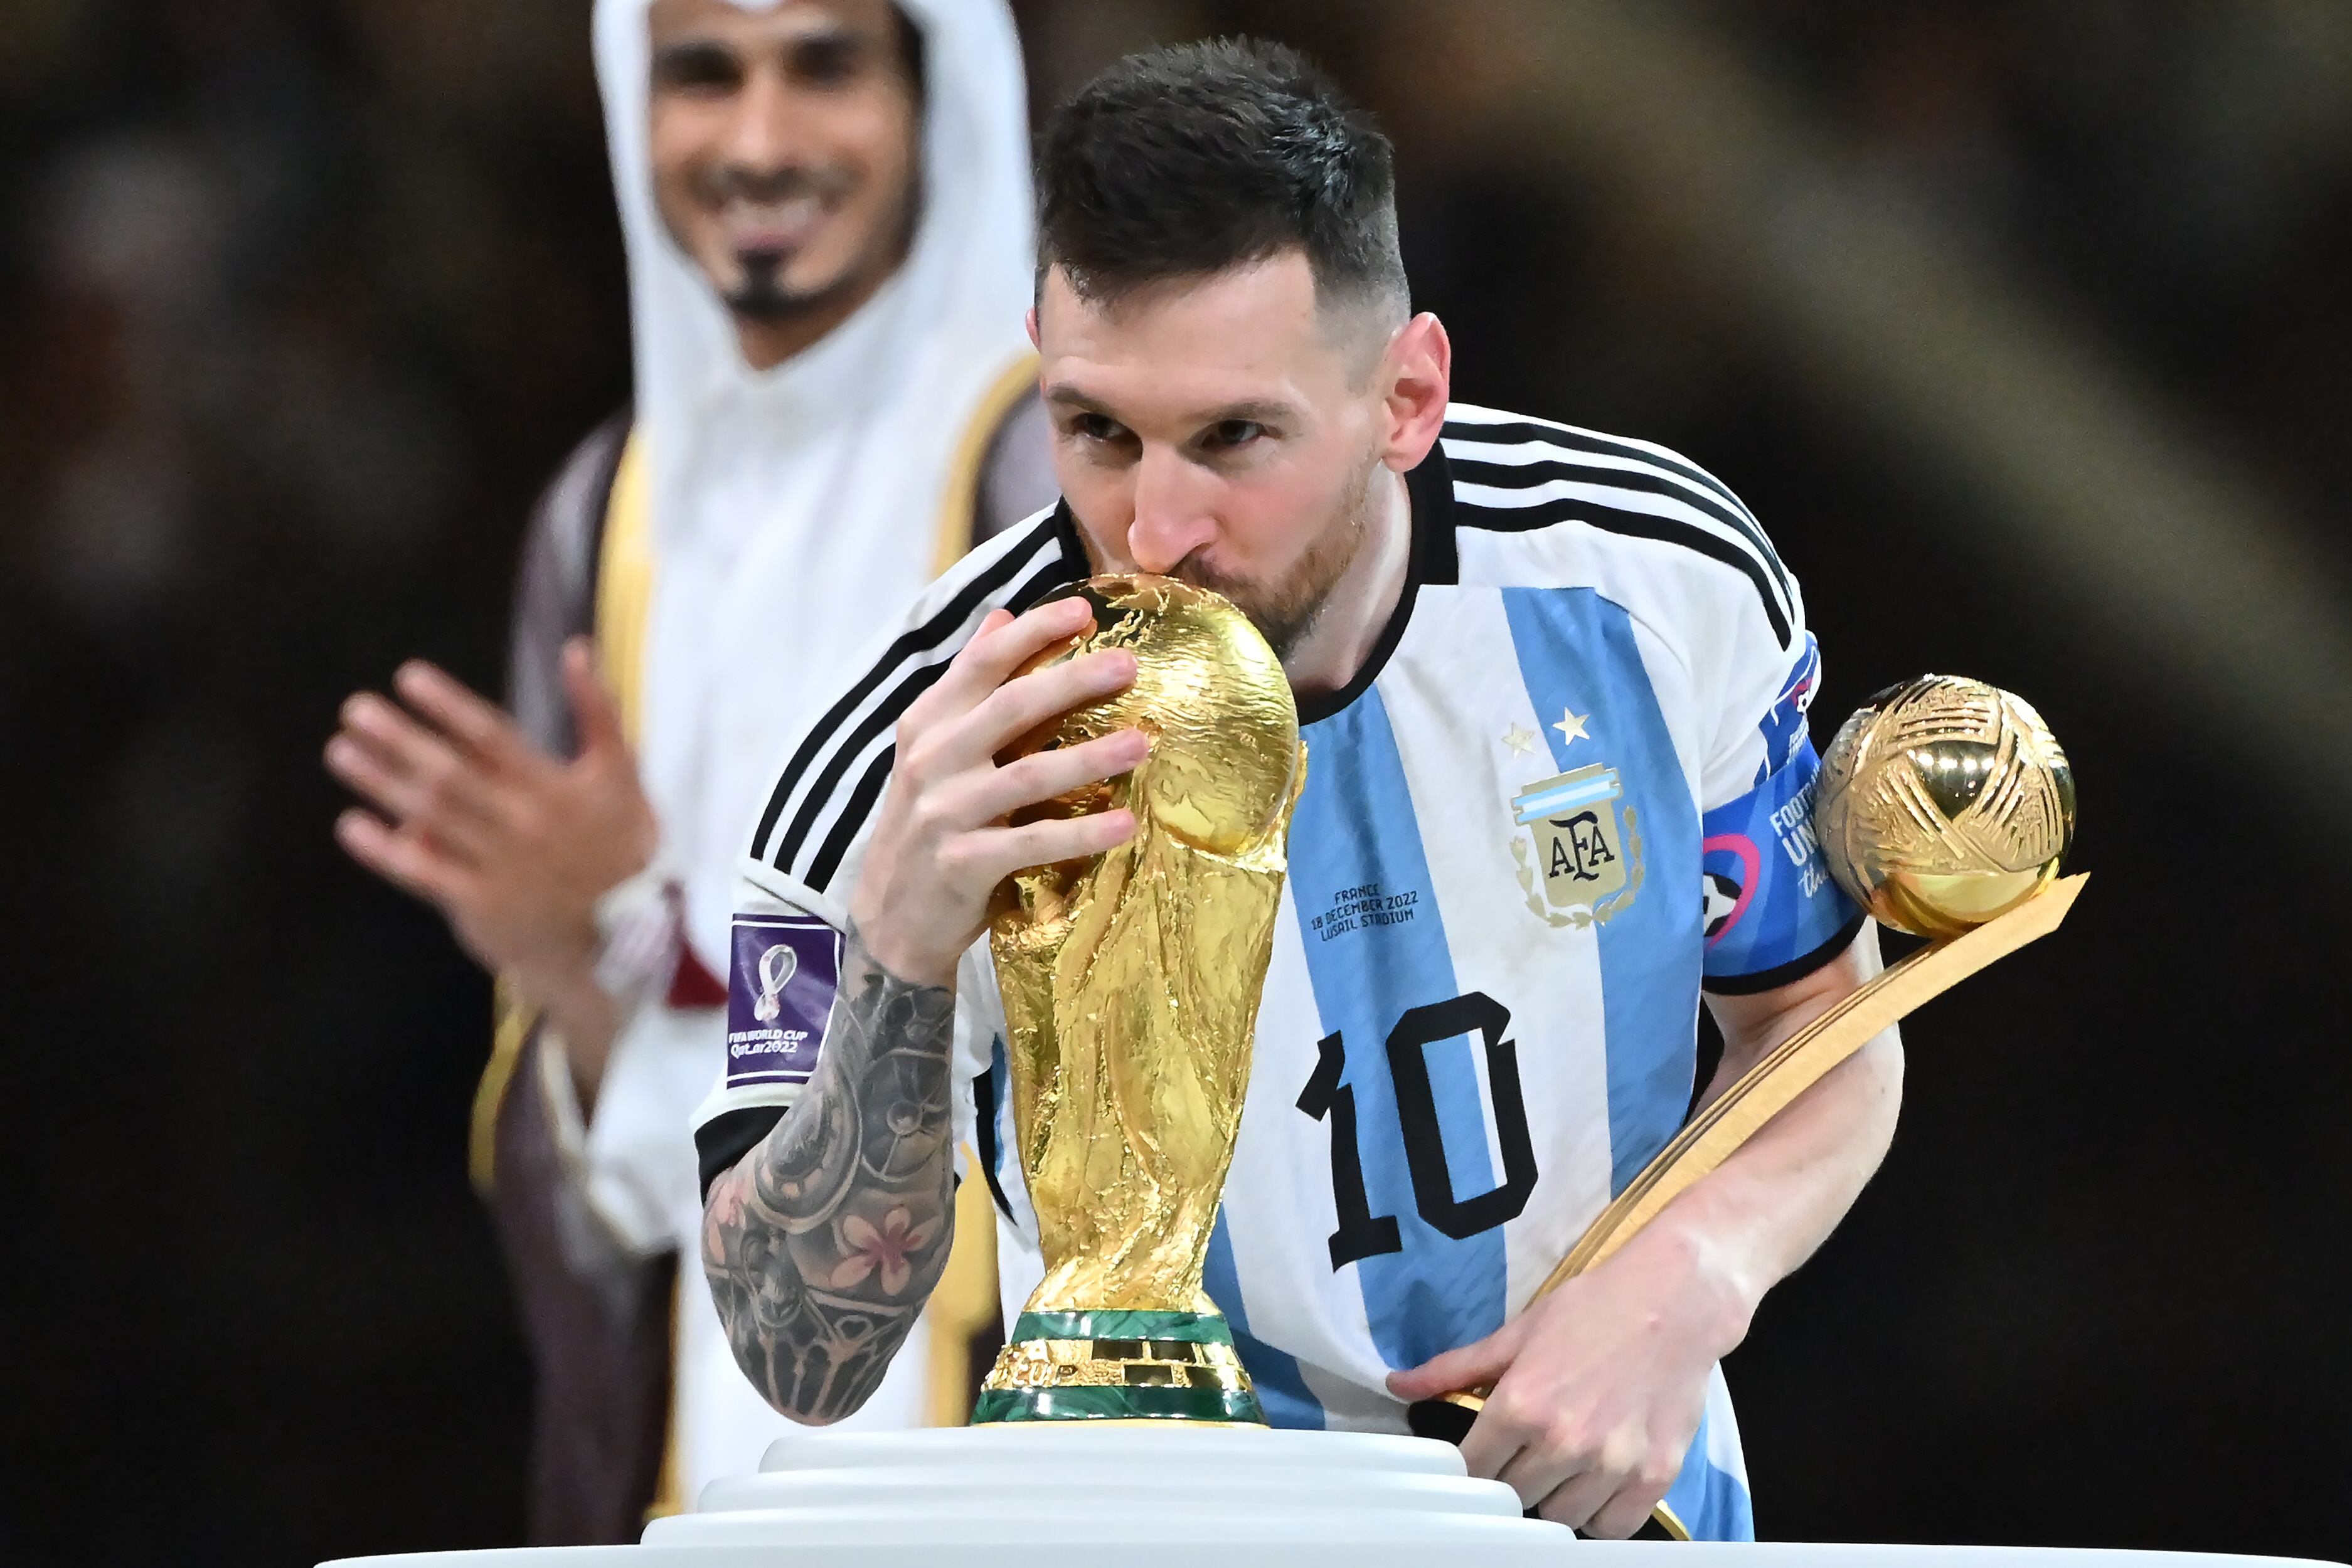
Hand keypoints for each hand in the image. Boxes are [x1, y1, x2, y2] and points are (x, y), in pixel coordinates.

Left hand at [325, 640, 657, 1061]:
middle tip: (355, 709)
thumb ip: (599, 710)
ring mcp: (499, 866)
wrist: (623, 941)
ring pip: (429, 817)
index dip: (447, 705)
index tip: (407, 677)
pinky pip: (422, 873)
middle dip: (398, 738)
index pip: (490, 735)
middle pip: (448, 773)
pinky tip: (352, 824)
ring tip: (341, 751)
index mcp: (554, 787)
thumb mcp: (621, 775)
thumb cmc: (620, 847)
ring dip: (380, 782)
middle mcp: (522, 823)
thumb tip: (575, 648)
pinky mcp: (479, 906)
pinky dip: (384, 849)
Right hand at [849, 596, 1148, 985]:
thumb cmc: (928, 822)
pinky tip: (1124, 822)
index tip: (1084, 610)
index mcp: (928, 723)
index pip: (981, 662)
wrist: (890, 915)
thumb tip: (1001, 615)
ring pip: (1028, 774)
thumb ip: (967, 684)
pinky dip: (1081, 832)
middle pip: (1010, 707)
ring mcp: (946, 812)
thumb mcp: (933, 747)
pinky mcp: (964, 863)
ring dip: (1090, 757)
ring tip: (1142, 743)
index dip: (1032, 630)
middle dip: (1072, 680)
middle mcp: (932, 759)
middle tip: (1129, 664)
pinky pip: (1033, 842)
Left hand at [1385, 1222, 1752, 1535]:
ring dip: (1554, 1500)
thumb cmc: (1594, 1309)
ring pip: (1560, 1518)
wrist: (1675, 1301)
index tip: (1477, 1459)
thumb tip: (1397, 1385)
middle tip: (1521, 1457)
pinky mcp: (1655, 1476)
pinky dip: (1600, 1517)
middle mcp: (1564, 1441)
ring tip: (1559, 1469)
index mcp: (1521, 1404)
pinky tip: (1594, 1488)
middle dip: (1510, 1481)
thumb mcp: (1517, 1332)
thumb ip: (1455, 1368)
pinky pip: (1612, 1528)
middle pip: (1513, 1498)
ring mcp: (1612, 1463)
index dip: (1469, 1467)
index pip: (1471, 1470)